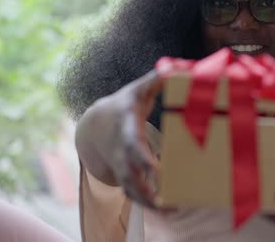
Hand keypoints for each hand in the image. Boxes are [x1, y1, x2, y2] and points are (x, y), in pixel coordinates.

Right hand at [77, 70, 163, 207]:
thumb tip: (178, 65)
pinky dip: (147, 202)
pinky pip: (132, 192)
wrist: (96, 124)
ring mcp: (120, 165)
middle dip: (148, 190)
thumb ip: (158, 78)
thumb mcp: (138, 88)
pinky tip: (166, 207)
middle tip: (170, 201)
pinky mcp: (123, 174)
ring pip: (131, 189)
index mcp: (126, 128)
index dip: (144, 159)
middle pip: (131, 175)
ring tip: (173, 209)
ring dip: (149, 202)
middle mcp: (121, 151)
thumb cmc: (125, 103)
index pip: (133, 146)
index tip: (158, 171)